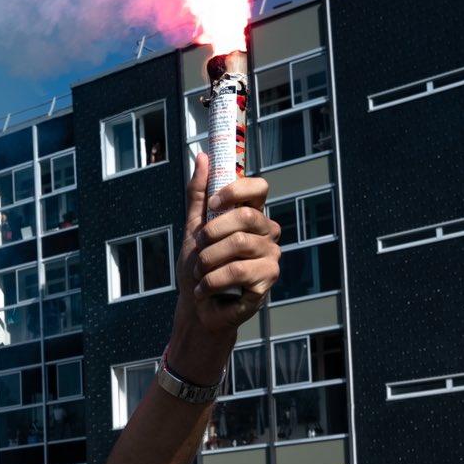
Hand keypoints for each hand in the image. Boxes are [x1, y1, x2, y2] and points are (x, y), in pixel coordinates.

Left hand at [175, 153, 281, 364]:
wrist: (196, 307)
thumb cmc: (197, 268)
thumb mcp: (193, 227)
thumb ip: (198, 194)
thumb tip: (202, 156)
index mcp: (251, 216)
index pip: (259, 188)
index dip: (235, 190)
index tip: (213, 204)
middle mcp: (266, 232)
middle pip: (246, 216)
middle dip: (212, 233)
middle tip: (199, 249)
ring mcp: (271, 255)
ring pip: (239, 244)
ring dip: (208, 261)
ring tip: (200, 273)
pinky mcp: (268, 279)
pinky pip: (239, 271)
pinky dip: (213, 281)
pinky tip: (206, 290)